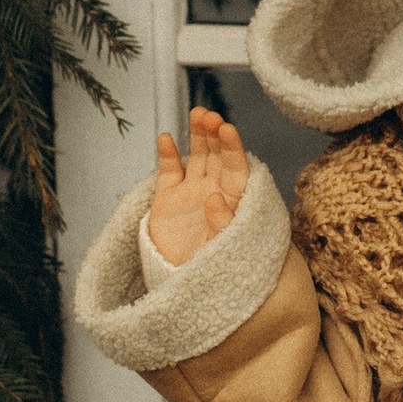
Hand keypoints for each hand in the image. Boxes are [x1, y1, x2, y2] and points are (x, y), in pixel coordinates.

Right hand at [150, 106, 249, 267]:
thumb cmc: (212, 269)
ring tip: (198, 115)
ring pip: (197, 156)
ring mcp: (191, 191)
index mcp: (233, 201)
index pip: (236, 168)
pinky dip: (167, 154)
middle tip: (210, 116)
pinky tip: (165, 138)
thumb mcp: (222, 250)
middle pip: (217, 155)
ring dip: (197, 135)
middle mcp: (214, 190)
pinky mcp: (168, 197)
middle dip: (215, 134)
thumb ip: (221, 225)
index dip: (232, 148)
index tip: (228, 129)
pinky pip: (168, 171)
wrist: (181, 287)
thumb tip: (216, 198)